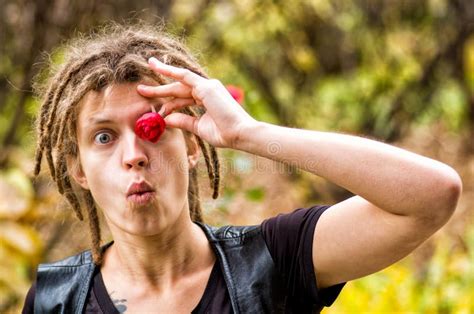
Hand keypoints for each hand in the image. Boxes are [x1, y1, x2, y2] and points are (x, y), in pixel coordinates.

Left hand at [137, 57, 256, 148]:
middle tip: (141, 90)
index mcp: (206, 99)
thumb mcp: (199, 128)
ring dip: (160, 82)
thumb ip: (183, 121)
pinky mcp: (207, 86)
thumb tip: (166, 118)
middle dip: (159, 90)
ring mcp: (208, 86)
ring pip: (179, 82)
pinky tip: (158, 67)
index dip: (168, 102)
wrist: (240, 134)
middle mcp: (207, 89)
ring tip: (143, 84)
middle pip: (178, 89)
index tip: (155, 109)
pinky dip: (171, 72)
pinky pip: (185, 76)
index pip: (182, 98)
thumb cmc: (224, 133)